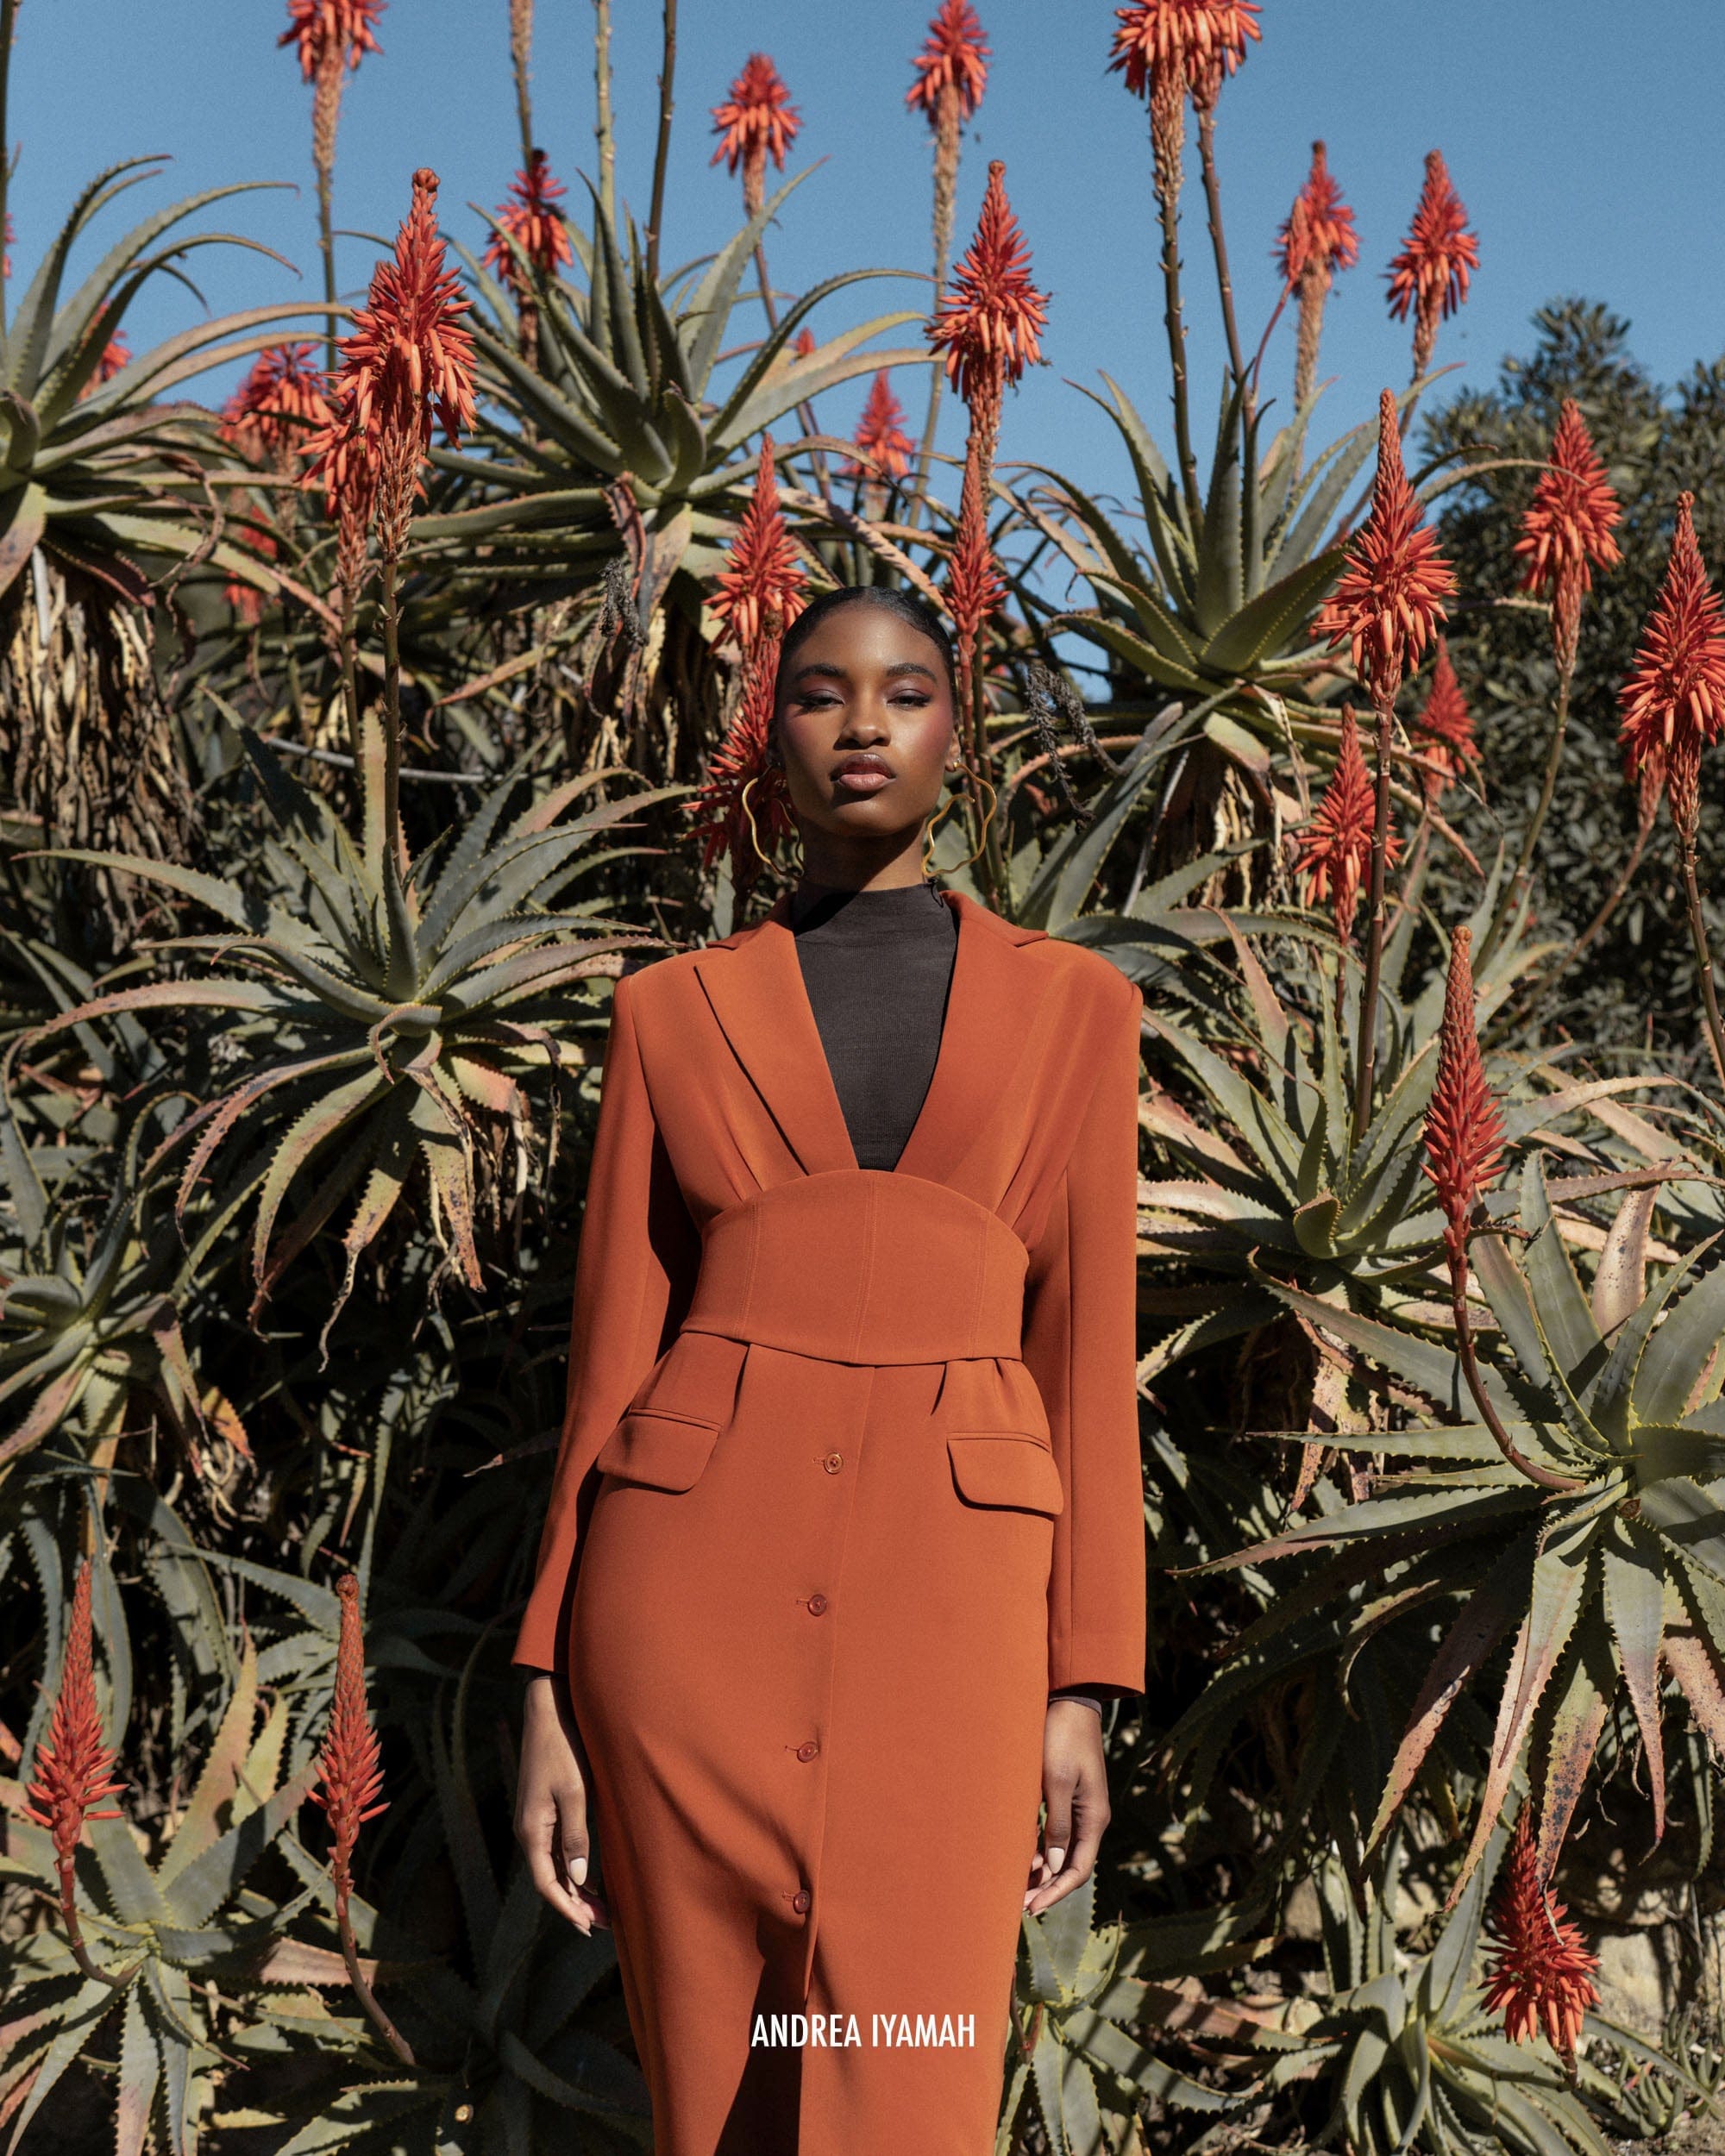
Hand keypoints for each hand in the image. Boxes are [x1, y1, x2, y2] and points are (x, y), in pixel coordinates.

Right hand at [514, 1673, 609, 1931]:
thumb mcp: (574, 1794)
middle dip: (575, 1904)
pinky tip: (589, 1876)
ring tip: (601, 1908)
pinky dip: (571, 1868)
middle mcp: (529, 1831)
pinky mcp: (543, 1810)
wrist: (548, 1712)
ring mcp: (534, 1821)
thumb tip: (577, 1879)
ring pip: (552, 1867)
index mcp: (532, 1831)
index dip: (568, 1908)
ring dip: (574, 1888)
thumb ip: (575, 1837)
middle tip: (604, 1924)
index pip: (547, 1884)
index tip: (589, 1927)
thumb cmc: (563, 1750)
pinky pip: (555, 1850)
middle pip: (550, 1880)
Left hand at [1024, 1697, 1110, 1915]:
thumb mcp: (1056, 1782)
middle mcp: (1091, 1819)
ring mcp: (1080, 1809)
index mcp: (1093, 1818)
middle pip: (1070, 1866)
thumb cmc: (1061, 1738)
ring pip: (1062, 1852)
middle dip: (1046, 1887)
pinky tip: (1020, 1858)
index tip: (1032, 1907)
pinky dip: (1039, 1849)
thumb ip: (1056, 1825)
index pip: (1078, 1871)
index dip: (1055, 1892)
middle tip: (1018, 1905)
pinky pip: (1056, 1834)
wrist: (1070, 1702)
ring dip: (1041, 1871)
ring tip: (1014, 1888)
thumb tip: (1052, 1866)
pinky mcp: (1067, 1797)